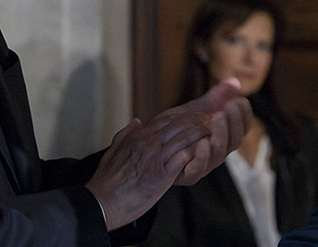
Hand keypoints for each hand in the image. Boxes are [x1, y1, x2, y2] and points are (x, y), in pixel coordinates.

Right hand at [84, 109, 214, 229]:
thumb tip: (137, 121)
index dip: (184, 116)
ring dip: (202, 133)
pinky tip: (208, 150)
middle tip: (212, 119)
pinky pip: (184, 159)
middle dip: (197, 120)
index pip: (166, 119)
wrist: (102, 202)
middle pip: (179, 125)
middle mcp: (148, 143)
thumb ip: (126, 133)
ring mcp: (155, 158)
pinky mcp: (161, 175)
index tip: (196, 115)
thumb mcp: (113, 150)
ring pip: (184, 138)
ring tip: (215, 131)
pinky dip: (197, 152)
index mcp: (138, 136)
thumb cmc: (107, 180)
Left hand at [154, 78, 249, 185]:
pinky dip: (203, 156)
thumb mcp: (196, 110)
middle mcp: (217, 152)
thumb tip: (235, 81)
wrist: (150, 148)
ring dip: (221, 136)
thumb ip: (215, 98)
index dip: (244, 115)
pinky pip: (199, 168)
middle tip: (229, 107)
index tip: (239, 100)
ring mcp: (205, 164)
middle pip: (234, 140)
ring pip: (219, 153)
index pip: (242, 127)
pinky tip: (203, 142)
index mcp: (223, 137)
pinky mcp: (189, 175)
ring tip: (217, 118)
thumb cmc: (177, 130)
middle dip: (234, 123)